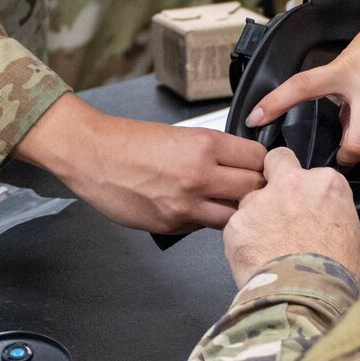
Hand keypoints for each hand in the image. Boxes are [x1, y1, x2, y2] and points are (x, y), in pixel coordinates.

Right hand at [17, 93, 266, 233]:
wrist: (95, 155)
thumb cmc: (133, 141)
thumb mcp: (183, 134)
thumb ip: (215, 152)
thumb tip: (242, 166)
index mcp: (206, 145)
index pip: (258, 158)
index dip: (264, 163)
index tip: (263, 166)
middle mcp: (200, 175)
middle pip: (255, 190)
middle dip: (258, 190)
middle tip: (253, 188)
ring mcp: (187, 205)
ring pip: (235, 216)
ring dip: (237, 211)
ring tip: (227, 202)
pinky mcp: (173, 225)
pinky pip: (204, 226)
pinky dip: (207, 220)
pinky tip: (198, 209)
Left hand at [223, 147, 359, 289]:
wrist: (309, 300)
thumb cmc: (336, 278)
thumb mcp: (351, 237)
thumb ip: (331, 216)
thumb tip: (320, 222)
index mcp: (326, 183)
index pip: (309, 171)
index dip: (303, 190)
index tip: (303, 206)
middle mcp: (293, 183)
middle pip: (275, 162)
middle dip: (272, 176)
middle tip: (275, 206)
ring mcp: (261, 201)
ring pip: (251, 199)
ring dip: (255, 216)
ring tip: (265, 248)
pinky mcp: (237, 223)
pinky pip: (236, 227)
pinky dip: (241, 241)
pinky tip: (253, 261)